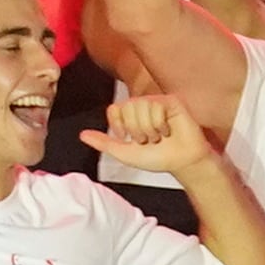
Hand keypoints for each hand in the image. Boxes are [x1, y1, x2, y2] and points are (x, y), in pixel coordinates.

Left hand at [82, 92, 213, 177]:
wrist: (182, 162)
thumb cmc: (157, 158)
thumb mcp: (125, 153)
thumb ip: (104, 143)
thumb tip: (82, 135)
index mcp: (131, 114)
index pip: (114, 109)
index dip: (118, 125)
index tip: (127, 138)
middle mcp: (143, 105)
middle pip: (127, 108)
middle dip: (137, 130)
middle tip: (148, 140)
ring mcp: (158, 102)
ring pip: (141, 106)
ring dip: (149, 129)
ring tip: (159, 136)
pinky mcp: (172, 102)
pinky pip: (156, 106)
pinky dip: (160, 124)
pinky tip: (168, 130)